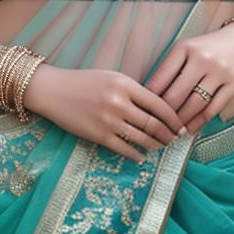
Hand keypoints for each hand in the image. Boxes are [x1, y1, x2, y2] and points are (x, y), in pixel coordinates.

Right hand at [23, 63, 188, 163]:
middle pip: (153, 124)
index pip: (158, 104)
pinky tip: (141, 156)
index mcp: (125, 85)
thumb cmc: (83, 82)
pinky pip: (124, 149)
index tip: (180, 125)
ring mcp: (109, 121)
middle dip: (168, 134)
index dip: (173, 118)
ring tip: (161, 147)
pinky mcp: (98, 135)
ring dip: (155, 145)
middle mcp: (119, 103)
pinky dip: (136, 154)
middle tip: (175, 140)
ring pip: (142, 138)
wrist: (53, 91)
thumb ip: (133, 91)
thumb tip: (155, 108)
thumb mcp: (112, 77)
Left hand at [144, 25, 233, 134]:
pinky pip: (213, 109)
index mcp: (185, 48)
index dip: (150, 99)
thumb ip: (171, 69)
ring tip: (172, 131)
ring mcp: (220, 71)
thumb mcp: (187, 49)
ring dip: (181, 121)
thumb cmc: (209, 48)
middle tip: (157, 127)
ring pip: (194, 104)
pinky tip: (190, 129)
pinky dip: (199, 122)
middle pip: (176, 95)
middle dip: (164, 115)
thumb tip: (152, 97)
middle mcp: (202, 58)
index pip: (161, 78)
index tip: (145, 112)